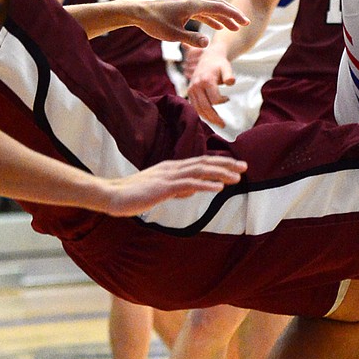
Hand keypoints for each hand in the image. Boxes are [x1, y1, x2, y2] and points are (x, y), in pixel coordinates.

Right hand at [98, 155, 246, 216]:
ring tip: (238, 177)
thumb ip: (176, 188)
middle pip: (204, 162)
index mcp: (172, 167)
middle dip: (226, 164)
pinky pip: (189, 184)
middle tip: (246, 167)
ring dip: (220, 173)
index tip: (237, 166)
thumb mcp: (159, 190)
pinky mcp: (164, 186)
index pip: (201, 162)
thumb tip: (191, 190)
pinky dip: (206, 184)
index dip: (220, 163)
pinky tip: (219, 188)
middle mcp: (173, 167)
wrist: (113, 195)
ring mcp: (169, 176)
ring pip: (200, 170)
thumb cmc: (134, 195)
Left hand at [136, 0, 246, 47]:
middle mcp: (193, 0)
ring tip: (233, 28)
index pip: (219, 8)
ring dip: (223, 18)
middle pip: (218, 6)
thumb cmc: (155, 23)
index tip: (245, 23)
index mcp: (193, 4)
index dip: (233, 15)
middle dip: (232, 15)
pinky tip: (216, 27)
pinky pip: (203, 11)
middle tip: (245, 24)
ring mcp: (189, 3)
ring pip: (211, 9)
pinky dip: (212, 18)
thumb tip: (208, 42)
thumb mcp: (173, 35)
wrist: (139, 12)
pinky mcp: (184, 7)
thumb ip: (191, 39)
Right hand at [188, 51, 236, 128]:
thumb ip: (229, 75)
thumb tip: (231, 82)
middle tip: (223, 125)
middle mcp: (196, 86)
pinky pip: (194, 106)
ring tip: (216, 123)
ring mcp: (191, 89)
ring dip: (207, 118)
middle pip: (205, 107)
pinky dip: (200, 113)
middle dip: (214, 118)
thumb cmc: (219, 64)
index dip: (222, 101)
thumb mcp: (226, 67)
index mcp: (206, 80)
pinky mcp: (189, 92)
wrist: (209, 57)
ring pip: (198, 109)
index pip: (214, 99)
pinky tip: (208, 117)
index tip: (228, 98)